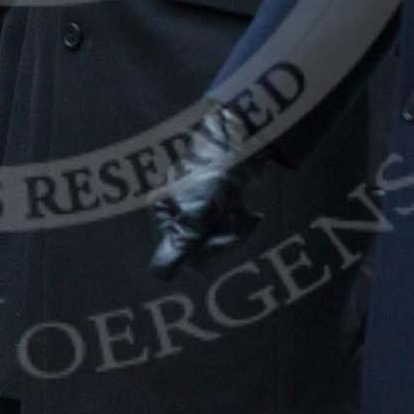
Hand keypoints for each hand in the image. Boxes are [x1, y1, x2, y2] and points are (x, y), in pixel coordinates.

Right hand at [149, 107, 263, 279]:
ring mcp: (197, 211)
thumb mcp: (200, 210)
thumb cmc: (215, 172)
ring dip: (237, 232)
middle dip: (225, 240)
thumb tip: (159, 275)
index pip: (181, 254)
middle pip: (201, 250)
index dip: (208, 251)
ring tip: (244, 212)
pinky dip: (244, 224)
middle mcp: (176, 214)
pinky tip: (254, 215)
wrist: (244, 138)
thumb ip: (182, 243)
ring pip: (218, 241)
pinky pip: (229, 230)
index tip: (229, 237)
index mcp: (164, 214)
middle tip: (236, 222)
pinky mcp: (216, 207)